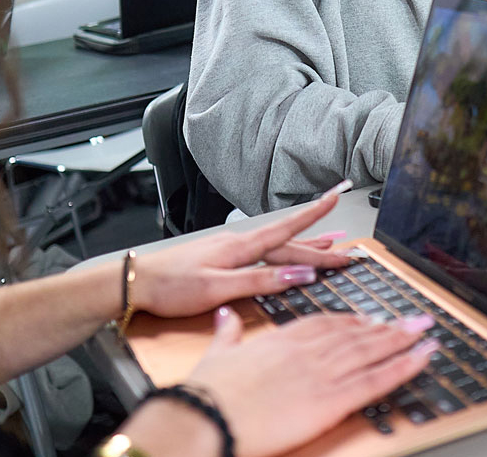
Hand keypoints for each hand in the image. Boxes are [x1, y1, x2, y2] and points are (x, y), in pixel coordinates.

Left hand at [134, 181, 354, 318]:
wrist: (137, 282)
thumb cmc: (172, 286)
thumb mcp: (218, 288)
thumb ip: (260, 280)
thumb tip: (299, 274)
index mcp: (240, 247)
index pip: (287, 230)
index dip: (314, 215)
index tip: (336, 198)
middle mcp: (239, 243)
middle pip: (288, 244)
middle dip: (320, 247)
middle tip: (349, 253)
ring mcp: (231, 249)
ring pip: (277, 248)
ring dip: (305, 247)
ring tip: (330, 245)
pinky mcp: (224, 258)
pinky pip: (264, 253)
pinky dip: (283, 253)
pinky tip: (288, 254)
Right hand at [187, 308, 438, 456]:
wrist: (204, 416)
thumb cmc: (207, 392)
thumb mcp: (216, 355)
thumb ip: (228, 333)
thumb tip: (225, 316)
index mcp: (280, 339)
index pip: (325, 323)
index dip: (351, 321)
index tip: (370, 318)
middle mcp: (305, 351)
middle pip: (355, 333)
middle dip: (387, 326)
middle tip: (413, 319)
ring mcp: (320, 372)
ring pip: (370, 351)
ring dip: (402, 339)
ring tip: (424, 330)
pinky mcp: (329, 400)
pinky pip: (374, 380)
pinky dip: (403, 366)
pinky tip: (422, 357)